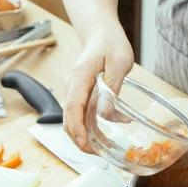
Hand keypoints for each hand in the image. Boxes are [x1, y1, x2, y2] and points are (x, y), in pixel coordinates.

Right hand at [64, 24, 133, 151]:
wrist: (100, 32)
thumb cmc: (111, 43)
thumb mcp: (119, 61)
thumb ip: (113, 86)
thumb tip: (105, 114)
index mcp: (80, 77)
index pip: (73, 107)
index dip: (77, 129)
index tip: (85, 144)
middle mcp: (72, 86)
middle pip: (68, 119)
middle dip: (80, 140)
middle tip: (100, 154)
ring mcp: (74, 91)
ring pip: (72, 120)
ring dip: (84, 137)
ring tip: (104, 149)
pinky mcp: (80, 95)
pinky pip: (80, 115)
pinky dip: (88, 128)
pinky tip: (107, 133)